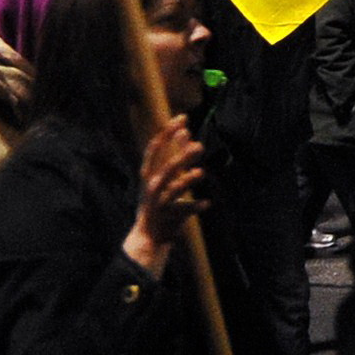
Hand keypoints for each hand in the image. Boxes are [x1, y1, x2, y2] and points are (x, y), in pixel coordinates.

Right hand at [123, 116, 205, 273]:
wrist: (147, 235)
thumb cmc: (157, 199)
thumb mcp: (162, 176)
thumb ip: (175, 154)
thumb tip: (185, 130)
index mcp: (148, 174)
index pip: (154, 150)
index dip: (167, 133)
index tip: (182, 118)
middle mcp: (152, 187)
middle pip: (166, 169)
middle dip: (181, 157)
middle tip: (199, 146)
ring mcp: (159, 203)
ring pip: (173, 190)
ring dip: (186, 181)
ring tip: (200, 172)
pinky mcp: (169, 218)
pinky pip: (184, 211)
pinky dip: (195, 206)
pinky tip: (207, 203)